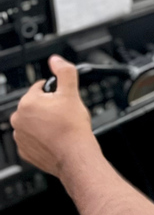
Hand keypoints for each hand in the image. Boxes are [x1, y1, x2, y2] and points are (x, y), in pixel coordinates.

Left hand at [10, 55, 97, 178]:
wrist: (74, 154)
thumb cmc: (72, 127)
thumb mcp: (72, 93)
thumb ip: (64, 72)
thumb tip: (56, 60)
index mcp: (27, 103)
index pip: (40, 88)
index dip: (55, 92)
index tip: (64, 100)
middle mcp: (18, 119)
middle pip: (36, 105)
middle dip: (49, 107)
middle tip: (64, 113)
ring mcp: (20, 136)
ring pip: (34, 122)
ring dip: (45, 122)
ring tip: (61, 126)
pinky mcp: (24, 151)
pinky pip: (33, 138)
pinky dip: (42, 137)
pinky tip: (55, 138)